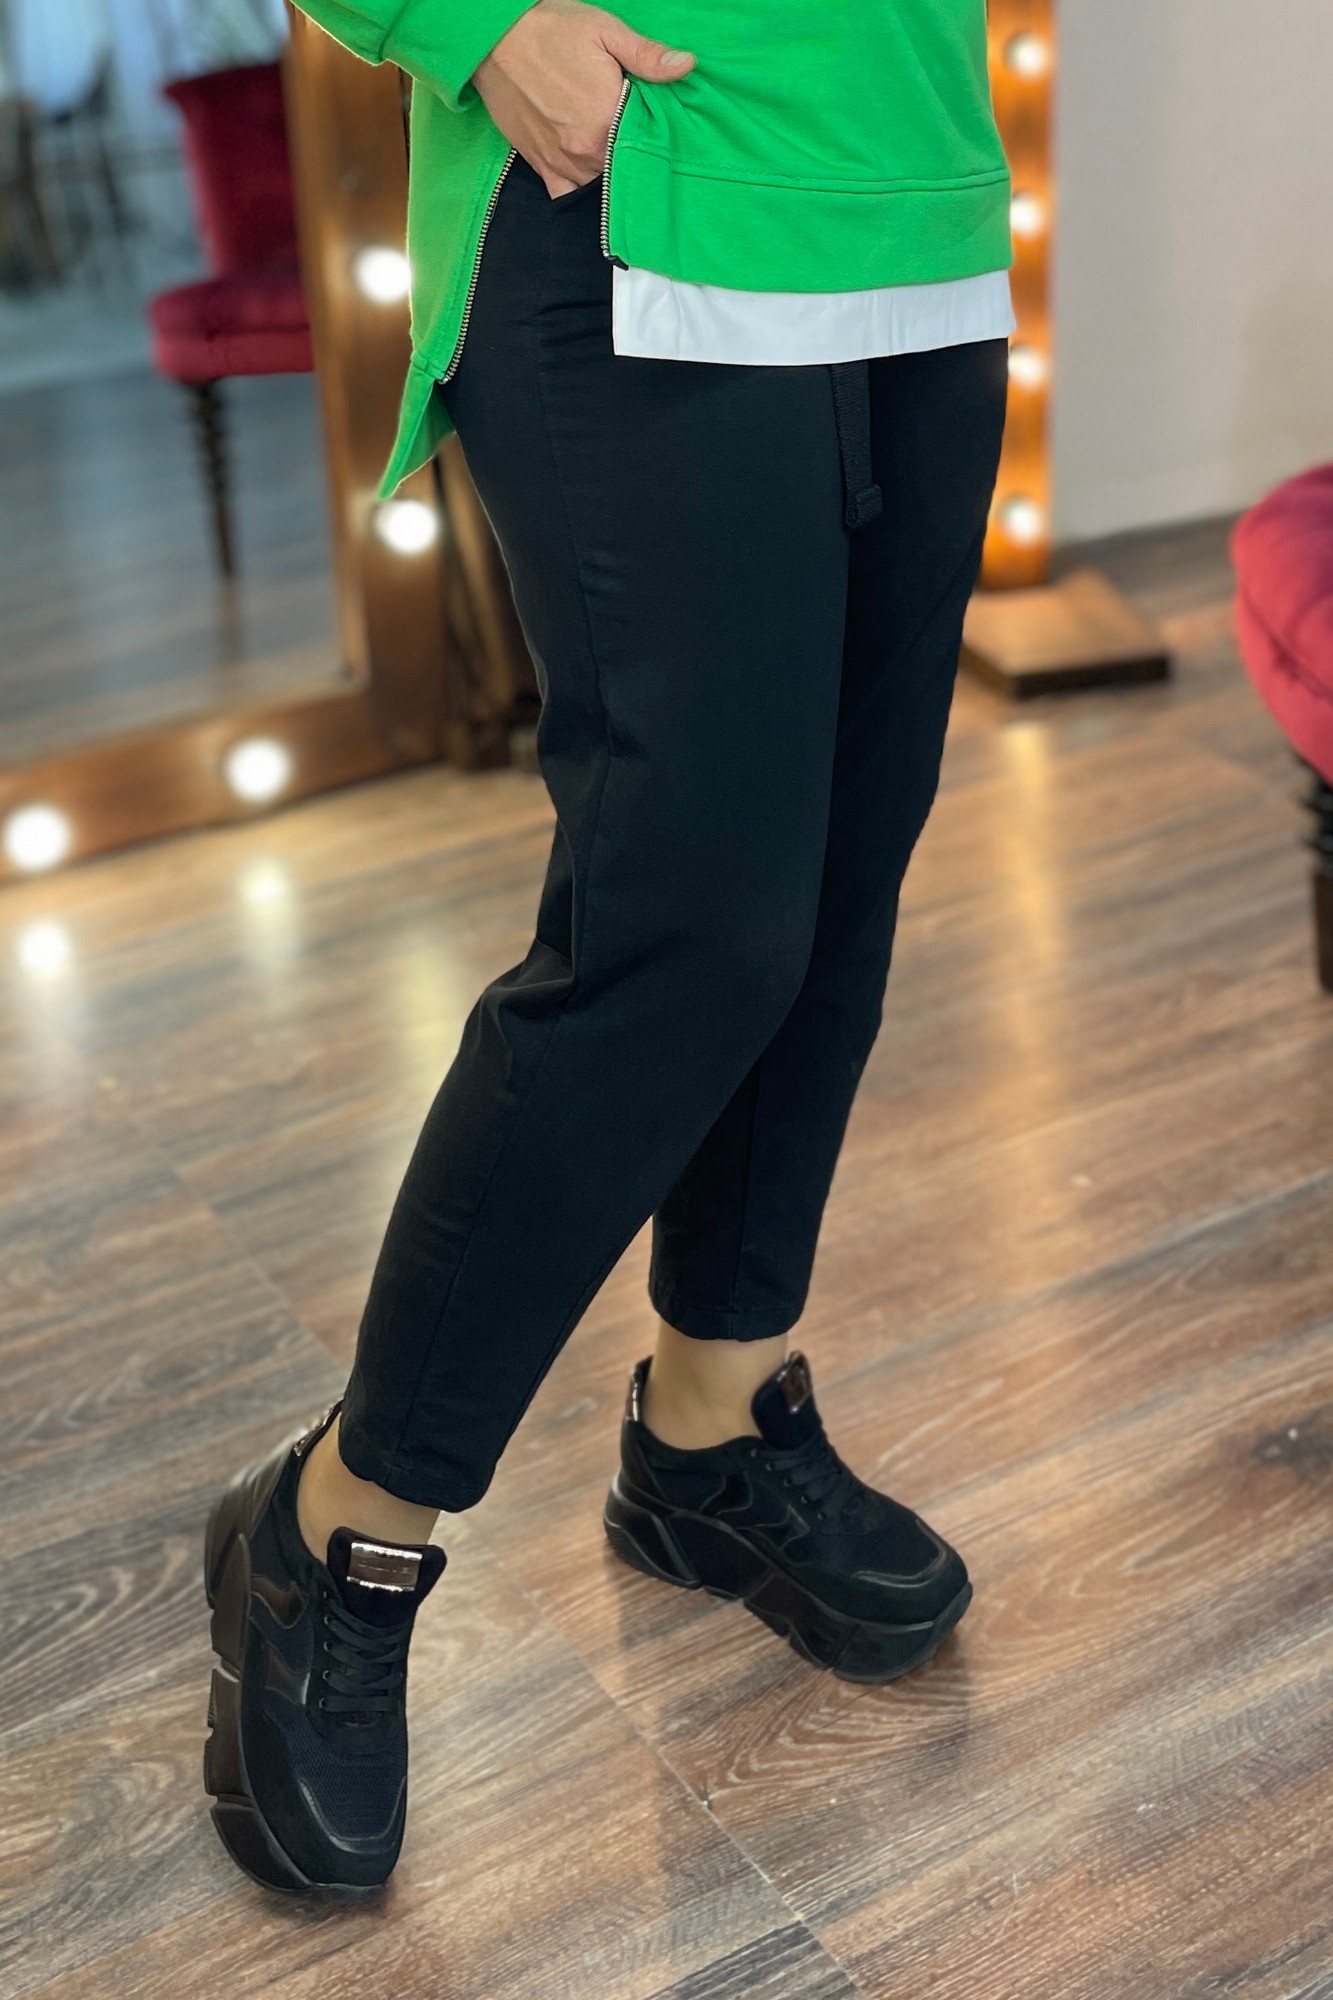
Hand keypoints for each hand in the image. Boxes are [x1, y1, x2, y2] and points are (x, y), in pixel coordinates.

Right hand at [473, 0, 695, 198]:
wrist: (493, 39)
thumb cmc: (551, 31)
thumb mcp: (606, 31)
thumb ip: (647, 56)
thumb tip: (686, 65)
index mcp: (607, 122)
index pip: (645, 145)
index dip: (653, 136)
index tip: (654, 124)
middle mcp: (585, 153)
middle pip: (622, 168)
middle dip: (630, 154)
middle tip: (630, 133)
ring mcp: (562, 163)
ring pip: (598, 184)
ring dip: (607, 172)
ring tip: (610, 149)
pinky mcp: (541, 166)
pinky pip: (565, 194)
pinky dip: (579, 188)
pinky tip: (587, 173)